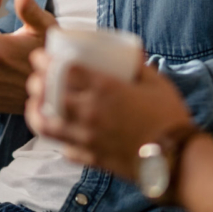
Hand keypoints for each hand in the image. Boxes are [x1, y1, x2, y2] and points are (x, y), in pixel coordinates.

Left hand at [24, 51, 195, 181]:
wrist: (176, 160)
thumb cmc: (169, 118)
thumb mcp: (156, 82)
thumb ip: (139, 65)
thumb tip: (131, 51)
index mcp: (104, 90)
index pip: (63, 71)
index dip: (45, 61)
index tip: (39, 56)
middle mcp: (89, 113)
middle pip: (47, 95)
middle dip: (36, 84)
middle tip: (36, 78)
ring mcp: (87, 138)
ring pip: (46, 126)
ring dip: (36, 113)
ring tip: (36, 106)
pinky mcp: (90, 159)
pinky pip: (64, 148)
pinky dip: (59, 139)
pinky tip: (62, 132)